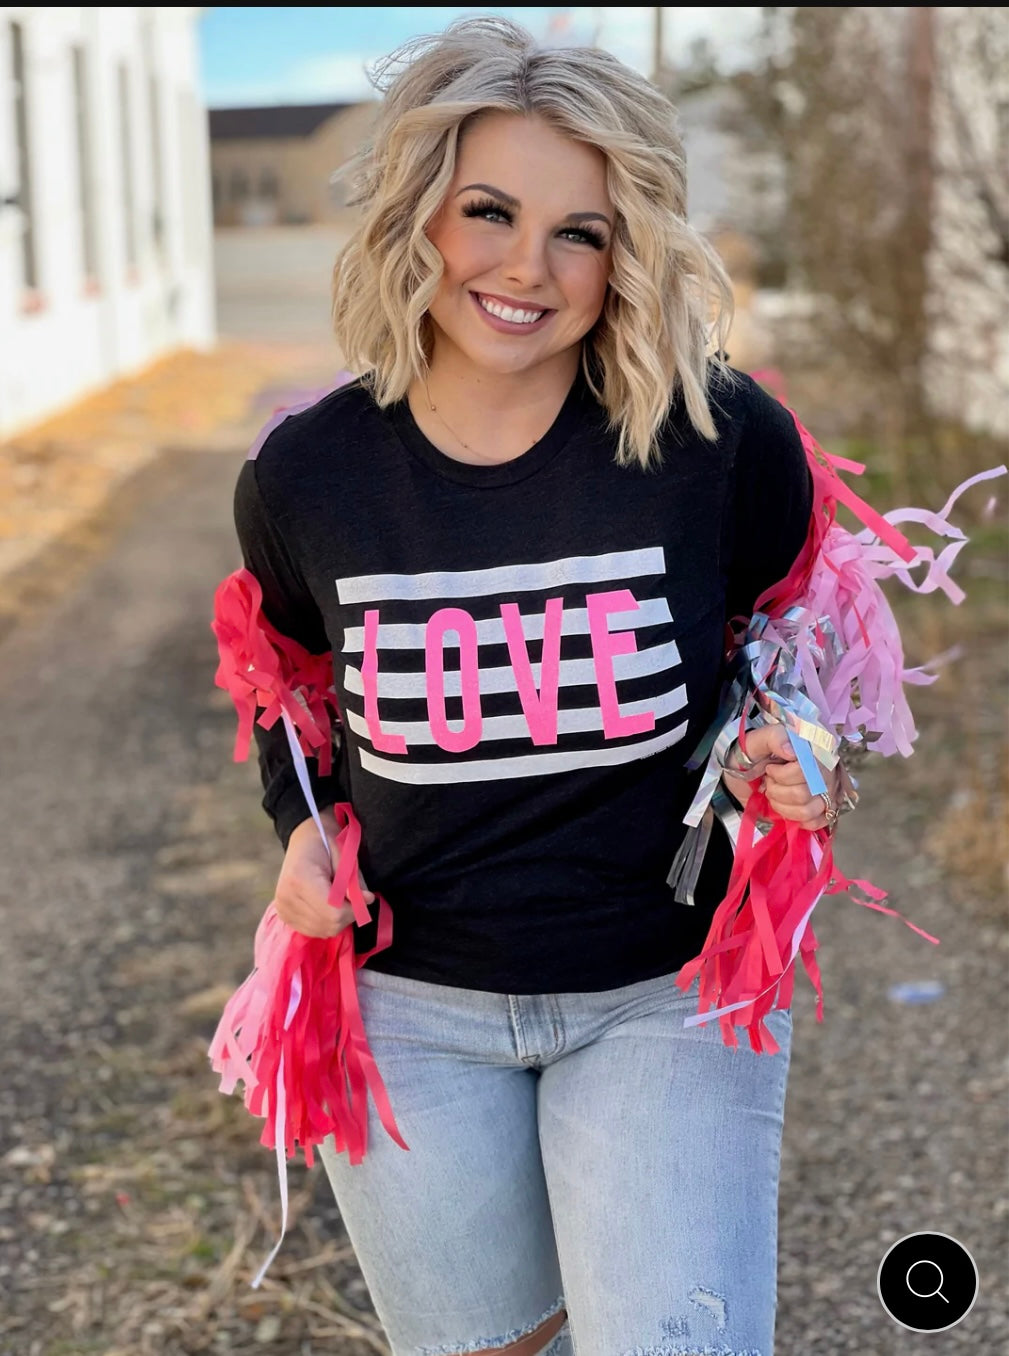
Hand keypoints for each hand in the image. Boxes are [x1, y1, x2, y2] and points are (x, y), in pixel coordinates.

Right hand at [272, 810, 374, 937]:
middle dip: (348, 916)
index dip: (354, 910)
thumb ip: (355, 881)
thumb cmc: (326, 843)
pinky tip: (328, 906)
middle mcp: (287, 897)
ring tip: (339, 899)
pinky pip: (313, 930)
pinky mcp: (283, 915)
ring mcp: (283, 908)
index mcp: (300, 879)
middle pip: (329, 925)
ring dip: (338, 920)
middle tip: (353, 898)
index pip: (333, 912)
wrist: (304, 839)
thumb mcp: (345, 856)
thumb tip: (367, 901)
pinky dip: (326, 922)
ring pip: (322, 931)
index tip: (364, 897)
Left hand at [722, 723, 842, 831]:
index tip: (769, 768)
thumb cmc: (752, 755)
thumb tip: (791, 751)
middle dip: (777, 791)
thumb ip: (774, 738)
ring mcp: (825, 792)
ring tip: (774, 794)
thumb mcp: (757, 740)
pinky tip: (786, 807)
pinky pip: (816, 822)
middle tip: (769, 782)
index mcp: (813, 750)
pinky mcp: (821, 809)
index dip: (782, 775)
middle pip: (805, 794)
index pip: (806, 771)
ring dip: (783, 806)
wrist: (742, 773)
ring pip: (808, 811)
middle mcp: (825, 771)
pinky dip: (796, 818)